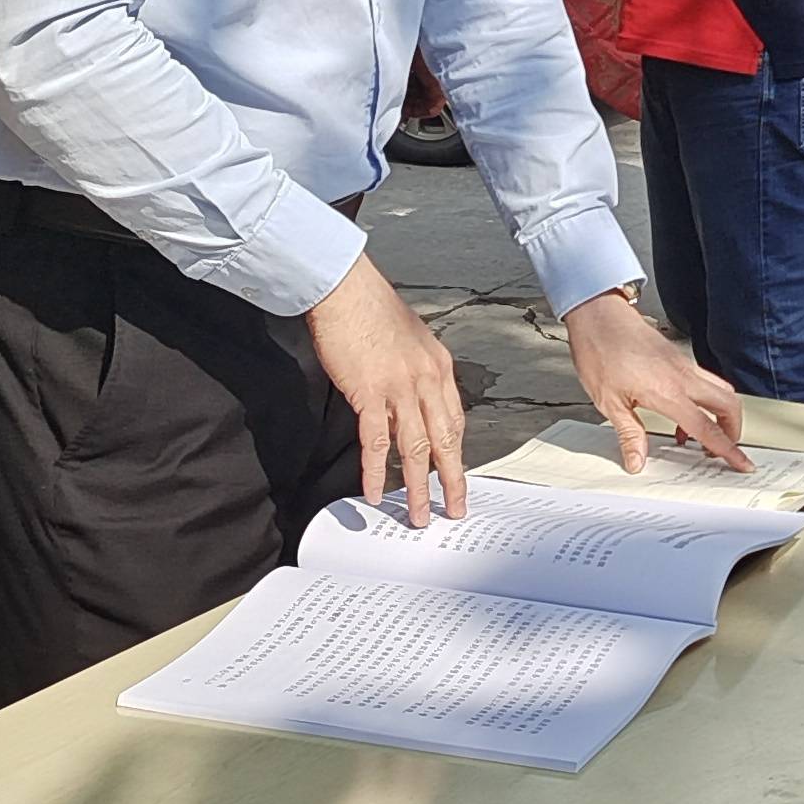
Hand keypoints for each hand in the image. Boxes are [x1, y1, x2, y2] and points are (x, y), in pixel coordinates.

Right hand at [304, 256, 469, 518]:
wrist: (346, 289)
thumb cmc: (370, 308)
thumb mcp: (408, 340)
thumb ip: (414, 373)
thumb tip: (408, 402)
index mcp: (439, 367)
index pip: (455, 420)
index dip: (456, 452)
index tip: (456, 474)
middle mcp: (427, 379)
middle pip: (445, 440)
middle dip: (452, 480)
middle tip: (455, 508)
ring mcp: (401, 387)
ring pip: (415, 448)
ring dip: (416, 487)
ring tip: (416, 514)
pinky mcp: (370, 392)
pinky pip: (376, 441)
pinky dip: (375, 470)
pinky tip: (374, 490)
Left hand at [563, 291, 750, 471]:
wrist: (599, 315)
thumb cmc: (600, 351)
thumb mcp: (609, 402)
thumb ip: (629, 434)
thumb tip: (637, 461)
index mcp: (668, 392)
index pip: (707, 427)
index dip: (727, 449)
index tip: (742, 463)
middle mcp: (683, 377)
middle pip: (729, 405)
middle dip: (734, 430)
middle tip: (724, 449)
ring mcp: (683, 365)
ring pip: (721, 390)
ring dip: (722, 414)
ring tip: (702, 434)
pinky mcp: (678, 358)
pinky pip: (705, 381)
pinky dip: (705, 400)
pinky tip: (682, 412)